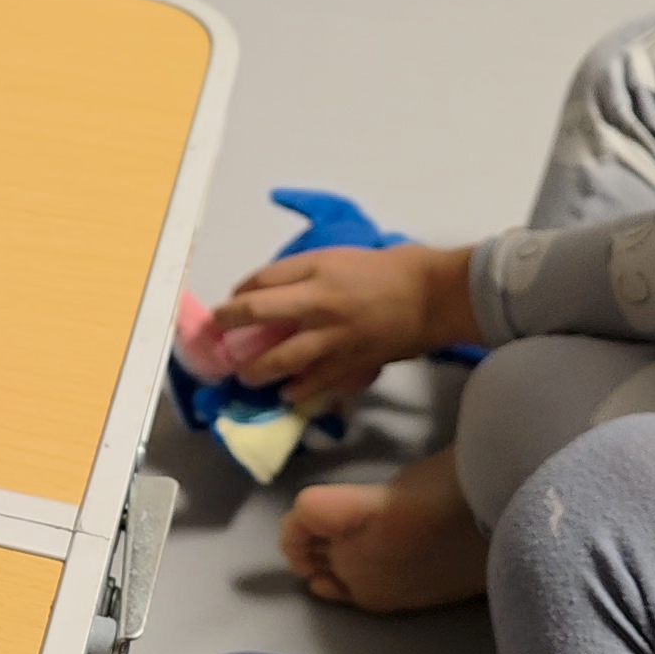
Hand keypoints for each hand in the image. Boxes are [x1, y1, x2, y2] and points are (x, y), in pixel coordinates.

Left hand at [212, 245, 481, 402]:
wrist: (433, 296)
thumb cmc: (387, 270)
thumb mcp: (337, 258)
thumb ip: (300, 274)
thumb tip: (266, 292)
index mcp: (316, 272)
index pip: (261, 283)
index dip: (236, 297)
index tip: (227, 308)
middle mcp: (318, 304)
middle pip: (259, 314)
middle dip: (231, 328)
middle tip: (221, 343)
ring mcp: (333, 337)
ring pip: (282, 358)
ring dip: (257, 370)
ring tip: (247, 376)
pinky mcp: (351, 363)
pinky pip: (316, 383)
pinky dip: (297, 391)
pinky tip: (286, 395)